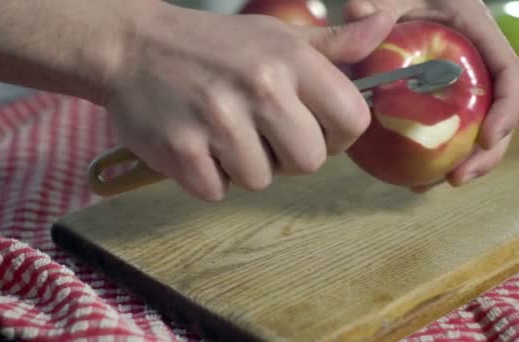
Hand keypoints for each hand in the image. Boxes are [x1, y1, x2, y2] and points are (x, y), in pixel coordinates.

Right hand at [102, 1, 393, 200]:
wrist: (132, 46)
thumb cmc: (213, 46)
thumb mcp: (275, 36)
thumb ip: (333, 44)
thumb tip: (385, 26)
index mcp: (290, 59)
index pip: (352, 121)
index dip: (336, 134)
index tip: (312, 128)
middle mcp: (259, 87)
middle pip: (308, 161)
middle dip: (288, 156)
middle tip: (260, 133)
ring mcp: (217, 120)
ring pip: (261, 180)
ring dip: (243, 166)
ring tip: (222, 134)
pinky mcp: (181, 149)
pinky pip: (216, 191)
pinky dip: (208, 177)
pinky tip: (196, 146)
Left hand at [343, 0, 518, 191]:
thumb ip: (374, 4)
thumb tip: (358, 17)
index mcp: (477, 31)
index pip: (508, 74)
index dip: (506, 110)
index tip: (487, 139)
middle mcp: (475, 60)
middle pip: (496, 112)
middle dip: (486, 153)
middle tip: (457, 179)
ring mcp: (458, 81)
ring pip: (471, 126)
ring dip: (458, 160)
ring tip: (427, 186)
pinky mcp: (438, 95)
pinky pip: (444, 125)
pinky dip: (431, 151)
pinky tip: (407, 172)